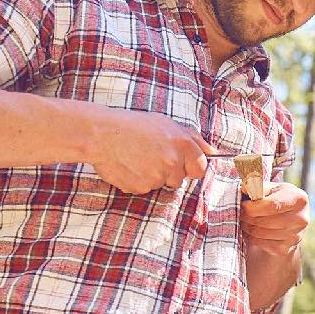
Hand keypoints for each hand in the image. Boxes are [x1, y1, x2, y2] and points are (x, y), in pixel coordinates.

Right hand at [88, 108, 215, 193]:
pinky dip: (138, 180)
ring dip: (153, 175)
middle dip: (169, 171)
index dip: (190, 166)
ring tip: (137, 157)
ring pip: (161, 184)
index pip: (200, 168)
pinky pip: (145, 188)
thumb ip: (194, 140)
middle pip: (179, 179)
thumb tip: (213, 153)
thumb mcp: (167, 124)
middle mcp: (172, 162)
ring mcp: (156, 177)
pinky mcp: (141, 187)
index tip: (180, 162)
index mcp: (182, 144)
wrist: (101, 134)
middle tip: (151, 155)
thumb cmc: (134, 126)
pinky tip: (129, 165)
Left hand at [240, 182, 308, 255]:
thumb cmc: (277, 199)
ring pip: (260, 233)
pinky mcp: (286, 249)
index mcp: (299, 199)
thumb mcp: (271, 189)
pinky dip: (251, 237)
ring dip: (247, 227)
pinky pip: (261, 243)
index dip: (253, 206)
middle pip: (264, 221)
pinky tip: (251, 230)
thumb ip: (257, 186)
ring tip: (244, 220)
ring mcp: (295, 236)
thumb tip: (245, 187)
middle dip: (246, 217)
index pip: (272, 205)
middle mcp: (301, 219)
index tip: (243, 204)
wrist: (288, 220)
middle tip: (240, 212)